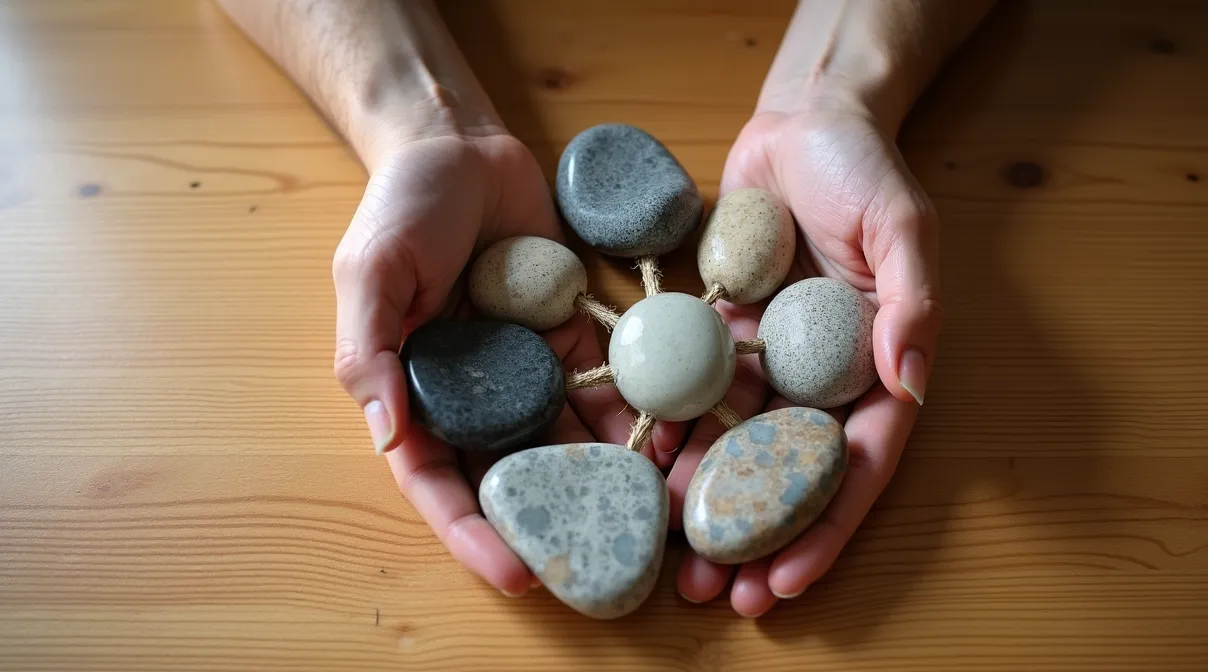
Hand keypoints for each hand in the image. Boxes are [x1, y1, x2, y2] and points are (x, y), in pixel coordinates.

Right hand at [331, 134, 645, 595]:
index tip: (516, 574)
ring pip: (570, 443)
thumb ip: (371, 351)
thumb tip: (387, 433)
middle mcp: (477, 396)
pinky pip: (608, 388)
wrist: (461, 146)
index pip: (440, 481)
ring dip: (611, 481)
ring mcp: (529, 370)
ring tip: (659, 517)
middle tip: (607, 566)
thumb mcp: (369, 271)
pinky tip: (677, 443)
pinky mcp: (575, 339)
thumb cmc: (401, 206)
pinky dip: (639, 417)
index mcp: (417, 393)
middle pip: (515, 478)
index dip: (474, 533)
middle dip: (558, 525)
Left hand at [665, 109, 942, 615]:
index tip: (783, 583)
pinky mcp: (721, 334)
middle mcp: (819, 378)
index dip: (824, 530)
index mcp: (875, 368)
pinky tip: (637, 459)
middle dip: (753, 539)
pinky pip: (693, 391)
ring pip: (734, 447)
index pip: (856, 467)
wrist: (802, 120)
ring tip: (664, 553)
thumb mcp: (904, 226)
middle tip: (711, 594)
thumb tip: (908, 381)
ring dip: (701, 501)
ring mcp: (767, 360)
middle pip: (788, 476)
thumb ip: (912, 303)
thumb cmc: (865, 167)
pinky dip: (668, 426)